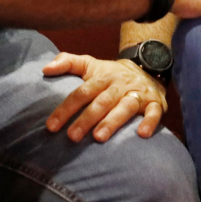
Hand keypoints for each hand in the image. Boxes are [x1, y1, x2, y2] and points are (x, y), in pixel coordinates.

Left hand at [43, 54, 165, 142]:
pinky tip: (141, 134)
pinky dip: (150, 122)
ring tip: (99, 138)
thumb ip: (67, 63)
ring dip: (113, 122)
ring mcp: (138, 94)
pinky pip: (154, 112)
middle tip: (72, 137)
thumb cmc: (111, 74)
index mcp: (102, 77)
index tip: (51, 126)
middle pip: (102, 101)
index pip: (82, 92)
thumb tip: (45, 69)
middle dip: (86, 119)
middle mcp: (120, 85)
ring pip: (125, 107)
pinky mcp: (155, 103)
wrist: (148, 68)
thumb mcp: (90, 64)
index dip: (66, 108)